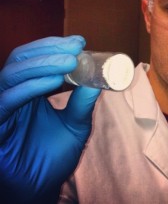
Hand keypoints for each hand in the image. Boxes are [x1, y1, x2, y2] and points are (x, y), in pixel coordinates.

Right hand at [0, 36, 100, 202]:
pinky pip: (6, 101)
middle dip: (48, 50)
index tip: (79, 42)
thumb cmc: (56, 155)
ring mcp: (2, 108)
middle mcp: (14, 94)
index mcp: (30, 92)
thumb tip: (96, 78)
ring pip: (11, 74)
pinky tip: (54, 80)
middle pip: (21, 60)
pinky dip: (30, 87)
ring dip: (42, 63)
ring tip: (69, 61)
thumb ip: (82, 102)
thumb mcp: (76, 125)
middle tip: (75, 47)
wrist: (42, 186)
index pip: (36, 59)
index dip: (55, 47)